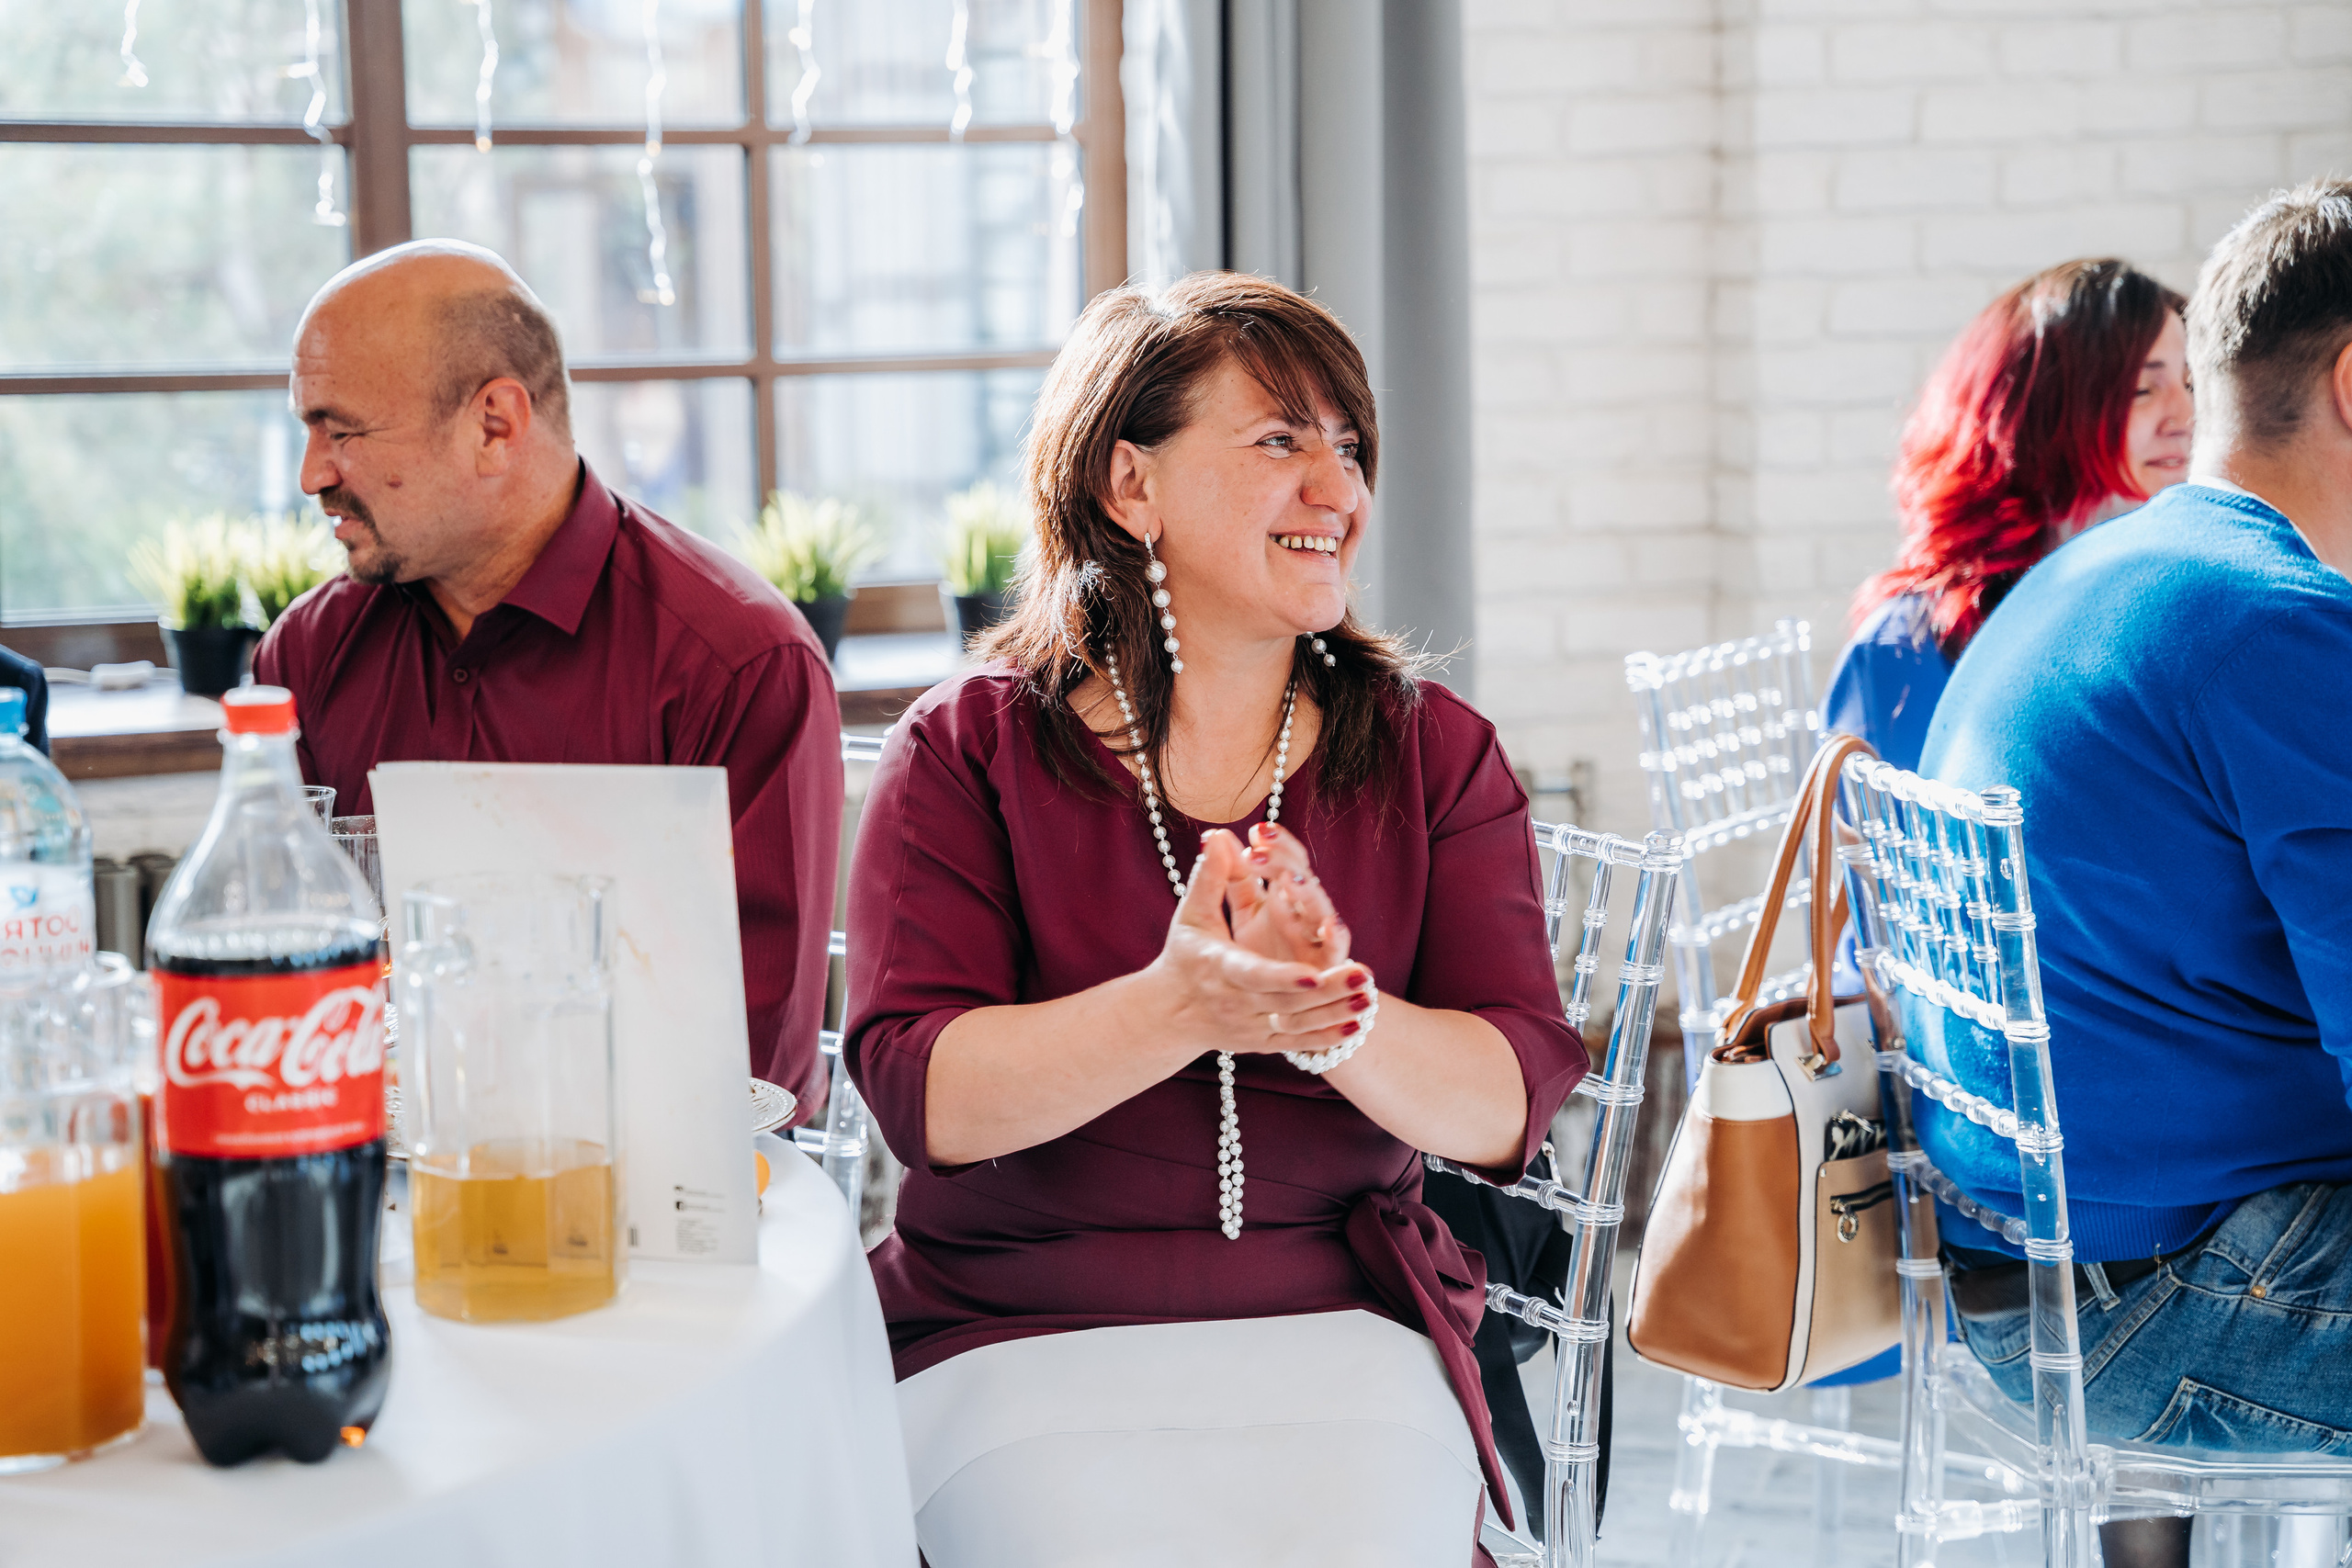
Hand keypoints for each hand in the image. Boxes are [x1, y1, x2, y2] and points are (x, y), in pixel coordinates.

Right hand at [1146, 830, 1373, 1057]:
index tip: (1312, 975)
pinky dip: (1326, 1037)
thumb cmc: (1185, 956)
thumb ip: (1210, 880)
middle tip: (1363, 975)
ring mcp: (1250, 1026)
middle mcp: (1236, 1002)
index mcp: (1220, 968)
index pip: (1254, 975)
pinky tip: (1355, 1025)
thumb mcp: (1191, 917)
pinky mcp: (1260, 1043)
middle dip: (1327, 992)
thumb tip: (1217, 838)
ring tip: (1368, 999)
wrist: (1169, 1014)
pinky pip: (1297, 1043)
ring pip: (1297, 1024)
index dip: (1283, 977)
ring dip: (1335, 1013)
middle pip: (1287, 1002)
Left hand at [1226, 822, 1350, 970]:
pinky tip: (1330, 924)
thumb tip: (1216, 835)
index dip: (1276, 845)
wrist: (1272, 1003)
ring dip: (1308, 892)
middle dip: (1283, 861)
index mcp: (1286, 896)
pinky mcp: (1328, 966)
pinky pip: (1336, 949)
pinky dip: (1336, 936)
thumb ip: (1233, 877)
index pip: (1286, 860)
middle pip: (1300, 877)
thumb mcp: (1244, 913)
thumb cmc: (1263, 954)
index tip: (1256, 832)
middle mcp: (1304, 911)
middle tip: (1261, 848)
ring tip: (1289, 879)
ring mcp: (1317, 937)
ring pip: (1319, 908)